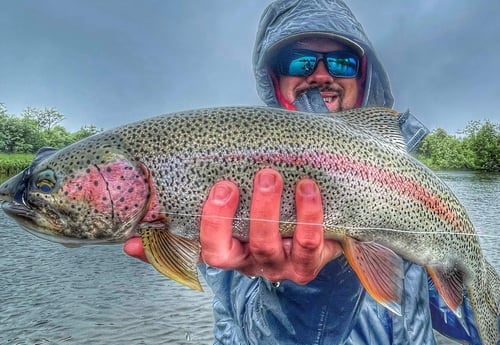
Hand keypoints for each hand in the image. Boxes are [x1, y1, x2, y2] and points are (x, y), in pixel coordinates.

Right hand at [123, 168, 341, 283]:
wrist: (308, 243)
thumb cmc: (258, 227)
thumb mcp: (223, 229)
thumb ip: (181, 232)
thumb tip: (130, 243)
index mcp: (229, 254)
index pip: (208, 250)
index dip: (209, 224)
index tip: (217, 188)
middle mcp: (252, 265)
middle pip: (237, 250)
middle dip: (232, 217)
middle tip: (238, 180)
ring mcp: (282, 265)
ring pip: (273, 244)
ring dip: (271, 210)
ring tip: (272, 175)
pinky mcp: (310, 262)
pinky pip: (310, 241)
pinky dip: (309, 214)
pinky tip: (308, 188)